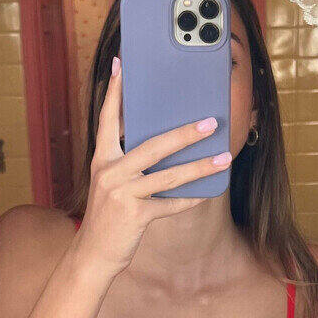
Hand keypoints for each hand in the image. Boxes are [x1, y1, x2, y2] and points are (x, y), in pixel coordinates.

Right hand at [72, 58, 230, 277]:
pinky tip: (208, 192)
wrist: (93, 254)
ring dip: (200, 167)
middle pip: (152, 145)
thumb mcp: (113, 182)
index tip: (121, 63)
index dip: (115, 91)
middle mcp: (109, 172)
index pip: (107, 118)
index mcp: (102, 158)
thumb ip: (130, 161)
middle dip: (185, 133)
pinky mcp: (135, 216)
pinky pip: (170, 205)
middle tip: (210, 122)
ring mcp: (121, 194)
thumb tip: (165, 141)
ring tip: (224, 158)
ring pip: (168, 175)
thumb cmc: (109, 214)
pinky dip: (191, 199)